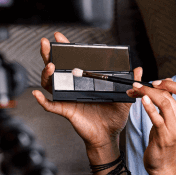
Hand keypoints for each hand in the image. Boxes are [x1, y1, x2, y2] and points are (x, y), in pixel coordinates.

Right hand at [31, 32, 141, 149]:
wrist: (109, 136)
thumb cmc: (113, 118)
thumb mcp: (124, 97)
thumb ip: (130, 82)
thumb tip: (138, 69)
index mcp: (85, 80)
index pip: (73, 61)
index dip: (65, 49)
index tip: (59, 37)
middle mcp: (73, 87)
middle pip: (56, 68)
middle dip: (48, 54)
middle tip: (46, 43)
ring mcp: (67, 98)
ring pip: (50, 84)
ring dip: (47, 74)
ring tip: (50, 66)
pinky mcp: (66, 110)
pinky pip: (51, 106)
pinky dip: (42, 101)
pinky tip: (37, 94)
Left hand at [131, 79, 175, 174]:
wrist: (164, 165)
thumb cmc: (165, 141)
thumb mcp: (171, 120)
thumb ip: (170, 103)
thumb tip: (167, 82)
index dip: (170, 84)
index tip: (156, 82)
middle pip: (170, 96)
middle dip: (151, 88)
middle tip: (136, 86)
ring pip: (164, 103)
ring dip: (147, 93)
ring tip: (135, 90)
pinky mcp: (164, 137)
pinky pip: (157, 118)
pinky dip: (149, 107)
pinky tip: (142, 100)